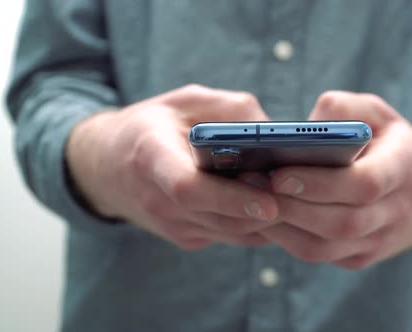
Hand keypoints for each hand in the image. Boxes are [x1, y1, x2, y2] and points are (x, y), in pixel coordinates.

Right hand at [66, 85, 278, 248]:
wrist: (108, 165)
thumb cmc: (153, 125)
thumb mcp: (186, 101)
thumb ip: (230, 109)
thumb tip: (274, 130)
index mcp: (151, 157)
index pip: (189, 189)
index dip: (231, 198)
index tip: (269, 201)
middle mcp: (158, 200)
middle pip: (219, 217)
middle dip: (264, 210)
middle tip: (302, 197)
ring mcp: (171, 225)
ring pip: (231, 233)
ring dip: (266, 221)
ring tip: (297, 200)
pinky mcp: (185, 237)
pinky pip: (229, 236)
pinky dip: (256, 224)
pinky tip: (276, 205)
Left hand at [260, 91, 411, 268]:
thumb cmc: (391, 144)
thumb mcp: (377, 114)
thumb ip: (345, 109)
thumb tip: (305, 125)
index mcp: (403, 170)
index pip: (366, 184)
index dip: (321, 183)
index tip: (280, 173)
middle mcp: (395, 212)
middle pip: (342, 222)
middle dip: (293, 207)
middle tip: (251, 187)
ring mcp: (379, 241)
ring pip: (326, 247)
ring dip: (284, 227)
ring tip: (250, 202)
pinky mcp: (361, 257)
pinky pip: (320, 256)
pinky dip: (288, 240)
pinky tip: (265, 218)